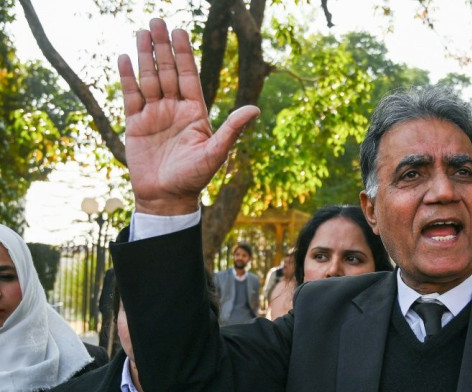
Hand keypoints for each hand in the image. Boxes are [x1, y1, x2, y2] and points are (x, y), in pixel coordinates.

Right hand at [117, 18, 259, 214]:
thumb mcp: (216, 152)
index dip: (184, 54)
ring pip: (149, 79)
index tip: (180, 31)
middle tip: (156, 20)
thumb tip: (255, 109)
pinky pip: (131, 96)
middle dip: (162, 47)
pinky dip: (128, 78)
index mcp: (195, 113)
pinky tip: (125, 58)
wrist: (167, 198)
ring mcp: (154, 115)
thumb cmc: (194, 178)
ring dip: (145, 56)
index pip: (189, 76)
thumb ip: (232, 129)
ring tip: (141, 31)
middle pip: (167, 71)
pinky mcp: (136, 125)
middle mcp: (174, 110)